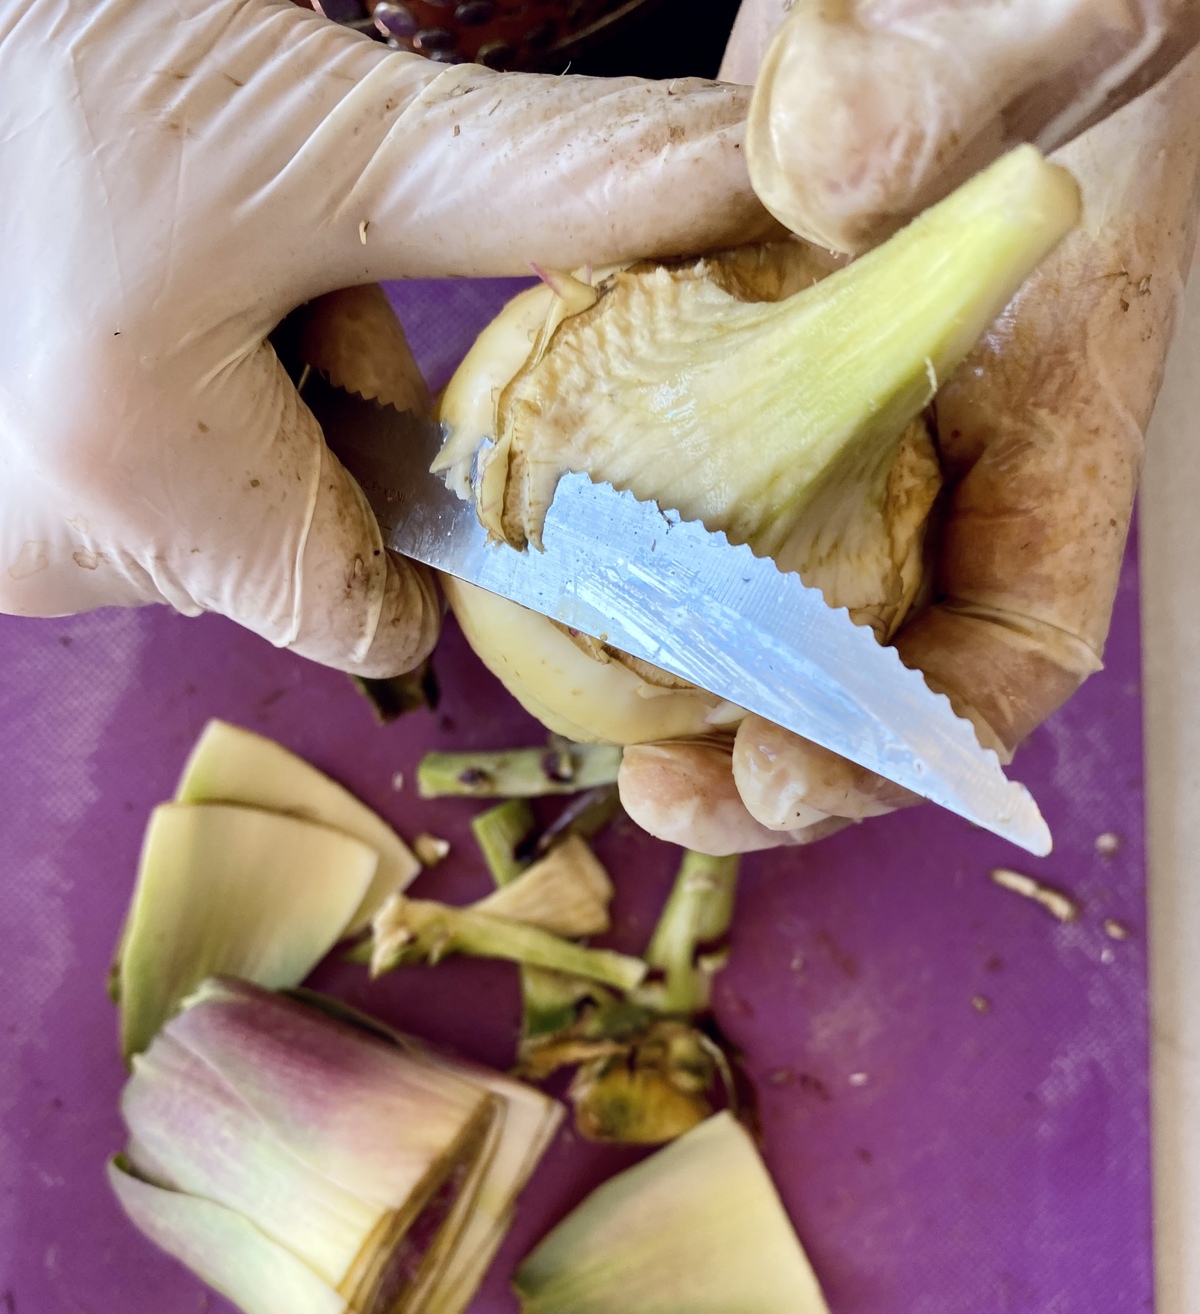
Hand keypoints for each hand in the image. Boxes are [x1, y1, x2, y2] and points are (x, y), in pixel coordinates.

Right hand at [0, 0, 767, 673]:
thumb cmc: (59, 48)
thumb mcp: (323, 129)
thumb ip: (543, 186)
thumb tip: (755, 185)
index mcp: (141, 481)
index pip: (371, 618)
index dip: (416, 510)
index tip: (398, 385)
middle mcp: (38, 548)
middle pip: (286, 560)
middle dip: (308, 430)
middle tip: (244, 269)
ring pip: (198, 522)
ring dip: (220, 408)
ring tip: (153, 268)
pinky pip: (108, 492)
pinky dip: (140, 408)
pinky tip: (98, 299)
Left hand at [618, 45, 1199, 853]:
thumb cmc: (1054, 7)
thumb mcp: (1060, 15)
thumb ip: (961, 81)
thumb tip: (824, 164)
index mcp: (1045, 417)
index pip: (1017, 633)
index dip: (922, 735)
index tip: (797, 765)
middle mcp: (931, 457)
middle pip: (872, 666)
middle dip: (782, 758)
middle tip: (678, 798)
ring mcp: (822, 428)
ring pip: (769, 606)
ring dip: (687, 690)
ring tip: (601, 742)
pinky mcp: (726, 375)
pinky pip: (680, 500)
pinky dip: (622, 561)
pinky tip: (539, 584)